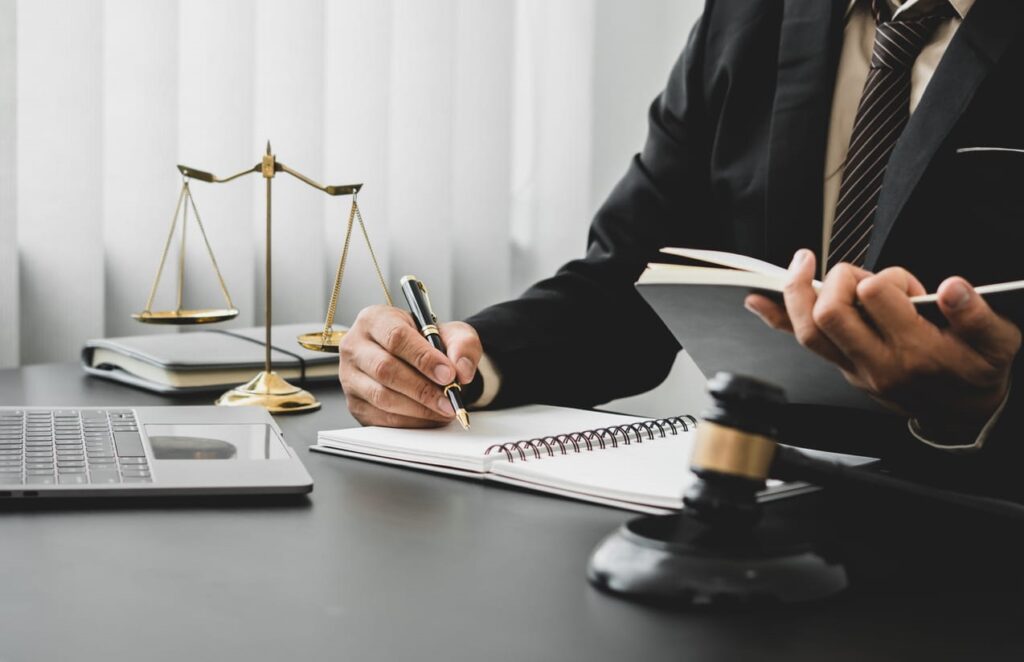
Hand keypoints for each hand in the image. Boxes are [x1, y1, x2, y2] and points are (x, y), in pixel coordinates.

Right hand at [338, 305, 481, 427]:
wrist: (418, 358)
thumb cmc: (429, 342)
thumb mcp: (452, 333)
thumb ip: (462, 345)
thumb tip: (461, 370)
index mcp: (375, 319)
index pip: (396, 337)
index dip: (424, 358)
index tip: (448, 374)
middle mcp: (355, 346)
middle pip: (385, 369)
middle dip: (422, 389)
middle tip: (449, 399)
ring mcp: (350, 376)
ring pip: (382, 397)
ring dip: (418, 408)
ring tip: (444, 409)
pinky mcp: (355, 403)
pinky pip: (381, 418)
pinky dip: (410, 421)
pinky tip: (429, 416)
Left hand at [744, 250, 1020, 436]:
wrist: (963, 414)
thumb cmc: (977, 370)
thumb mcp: (997, 344)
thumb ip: (978, 315)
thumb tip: (952, 289)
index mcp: (916, 351)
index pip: (879, 295)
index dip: (890, 277)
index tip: (908, 287)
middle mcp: (877, 363)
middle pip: (832, 311)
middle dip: (841, 279)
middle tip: (860, 277)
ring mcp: (854, 368)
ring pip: (809, 329)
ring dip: (802, 291)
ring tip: (808, 265)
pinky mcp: (843, 368)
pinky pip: (803, 340)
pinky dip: (777, 317)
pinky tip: (755, 299)